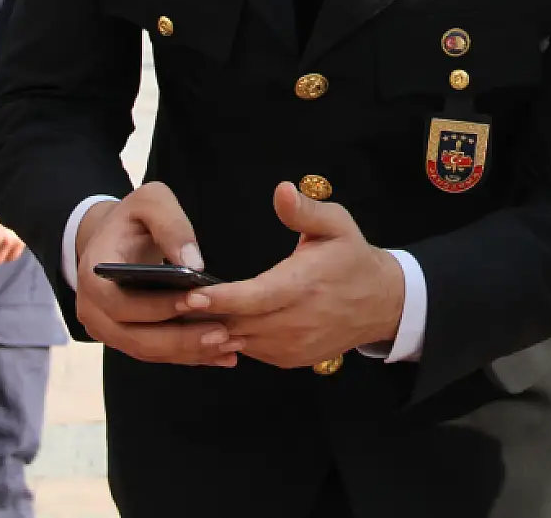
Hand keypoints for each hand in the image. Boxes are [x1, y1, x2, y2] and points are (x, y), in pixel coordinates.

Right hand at [74, 182, 242, 367]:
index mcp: (93, 276)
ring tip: (231, 347)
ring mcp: (106, 329)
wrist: (114, 238)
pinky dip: (188, 355)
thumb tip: (194, 263)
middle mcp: (92, 310)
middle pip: (136, 337)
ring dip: (189, 352)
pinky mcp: (124, 338)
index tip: (198, 299)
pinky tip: (222, 354)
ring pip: (148, 351)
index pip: (122, 303)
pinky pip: (156, 353)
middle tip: (224, 334)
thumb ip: (171, 225)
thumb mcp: (151, 202)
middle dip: (182, 339)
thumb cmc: (134, 218)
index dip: (158, 306)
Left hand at [179, 181, 404, 370]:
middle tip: (167, 302)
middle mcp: (297, 321)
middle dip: (203, 316)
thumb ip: (305, 210)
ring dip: (212, 330)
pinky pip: (250, 351)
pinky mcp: (290, 359)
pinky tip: (213, 324)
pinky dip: (231, 339)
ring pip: (240, 342)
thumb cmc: (352, 258)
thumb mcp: (337, 224)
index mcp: (305, 285)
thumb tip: (281, 190)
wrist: (382, 303)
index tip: (190, 294)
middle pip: (240, 324)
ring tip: (179, 314)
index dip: (222, 299)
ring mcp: (293, 345)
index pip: (256, 297)